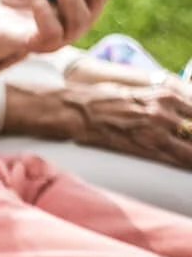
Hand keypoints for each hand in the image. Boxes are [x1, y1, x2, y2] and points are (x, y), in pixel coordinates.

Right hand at [0, 62, 191, 169]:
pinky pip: (177, 159)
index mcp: (166, 93)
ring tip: (190, 157)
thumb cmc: (103, 99)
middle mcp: (166, 110)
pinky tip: (188, 165)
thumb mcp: (138, 91)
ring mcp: (157, 130)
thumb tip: (184, 111)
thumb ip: (164, 101)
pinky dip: (187, 163)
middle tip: (191, 141)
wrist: (76, 111)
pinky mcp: (146, 147)